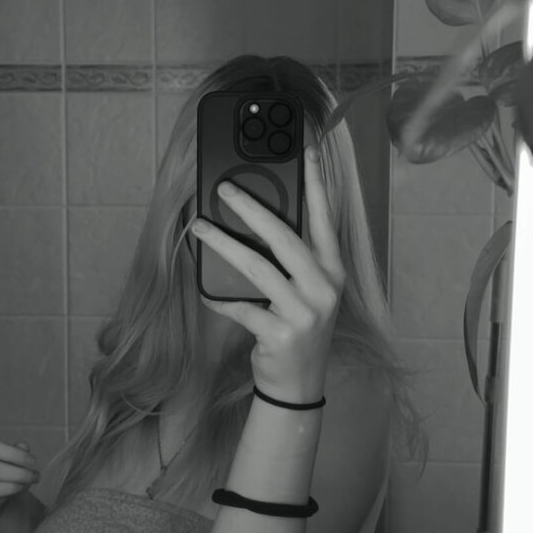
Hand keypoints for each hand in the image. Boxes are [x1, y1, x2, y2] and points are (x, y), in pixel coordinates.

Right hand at [0, 438, 39, 520]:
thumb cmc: (6, 476)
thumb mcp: (14, 461)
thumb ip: (18, 453)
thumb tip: (22, 447)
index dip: (12, 453)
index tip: (32, 462)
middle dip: (14, 473)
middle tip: (33, 477)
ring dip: (6, 489)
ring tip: (22, 488)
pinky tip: (4, 501)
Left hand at [191, 144, 343, 405]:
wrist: (298, 383)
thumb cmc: (298, 327)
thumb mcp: (307, 291)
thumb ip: (293, 259)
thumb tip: (257, 219)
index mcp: (332, 270)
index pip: (324, 218)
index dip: (317, 183)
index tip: (308, 149)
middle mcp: (324, 287)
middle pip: (285, 237)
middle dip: (252, 209)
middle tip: (225, 188)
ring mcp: (305, 312)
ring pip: (258, 268)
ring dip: (224, 245)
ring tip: (199, 227)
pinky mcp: (281, 334)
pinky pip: (242, 307)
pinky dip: (220, 298)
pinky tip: (204, 290)